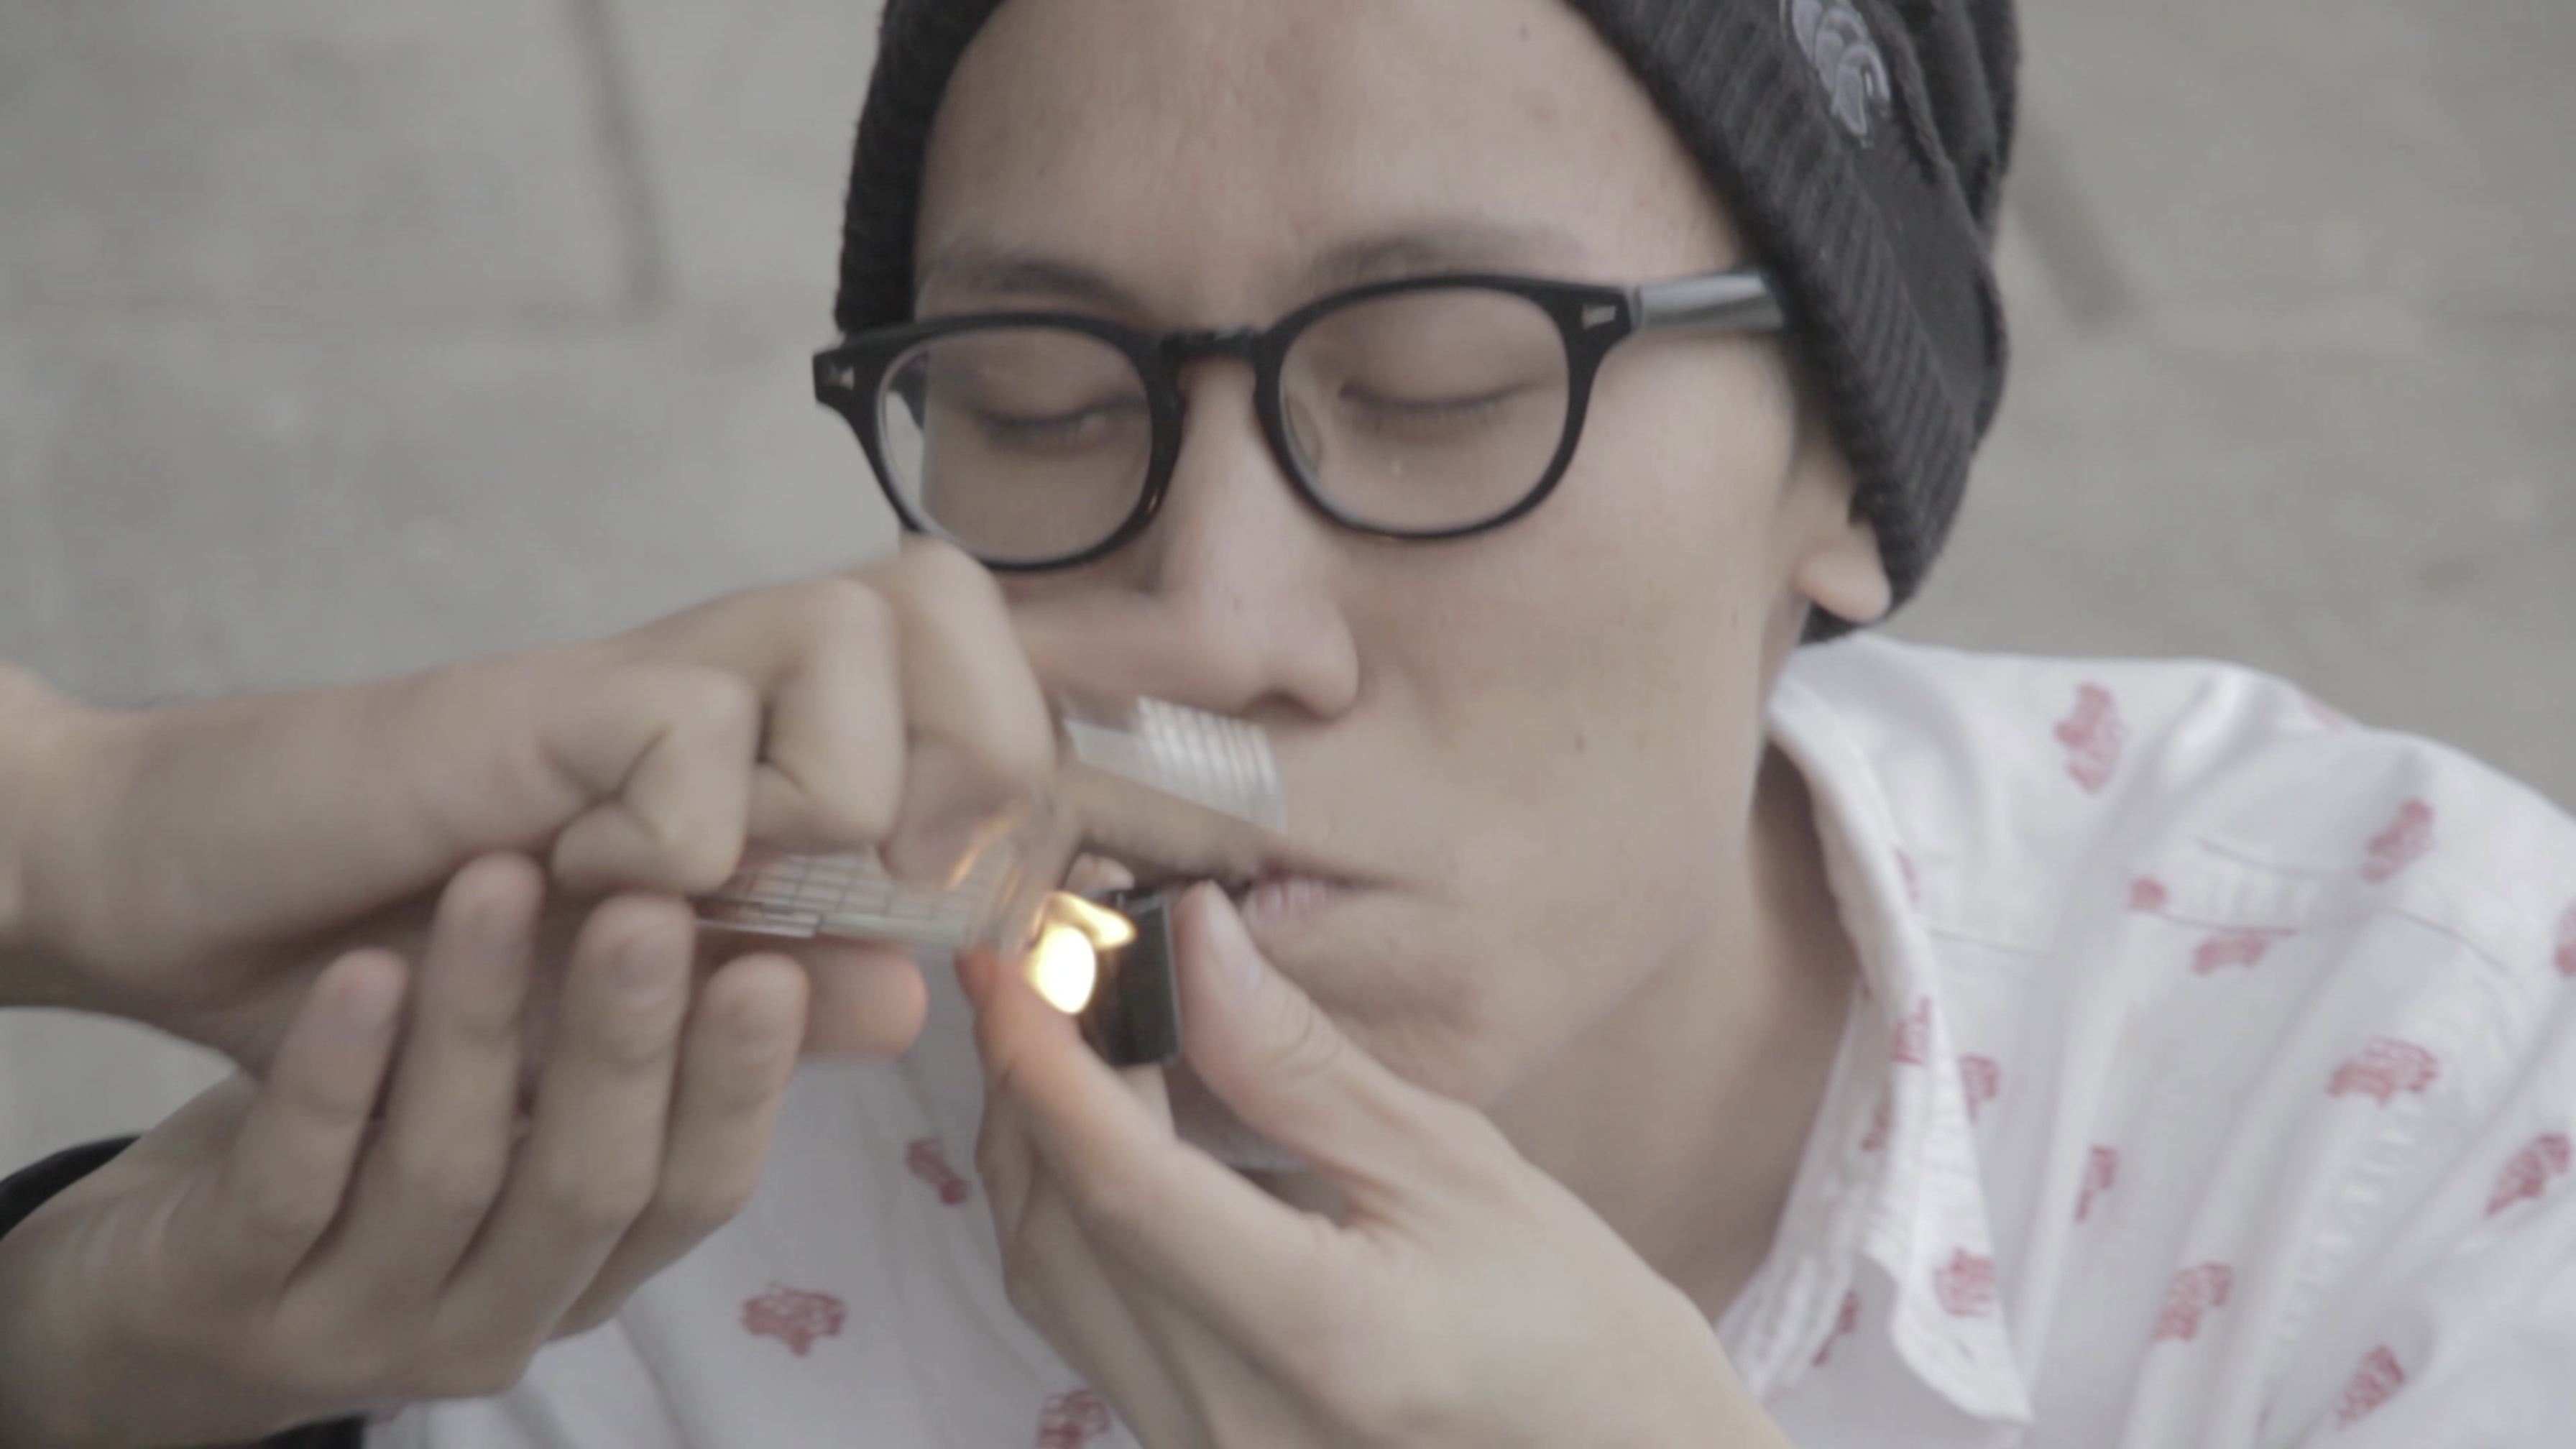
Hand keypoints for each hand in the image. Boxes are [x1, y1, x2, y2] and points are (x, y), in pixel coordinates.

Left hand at [0, 855, 807, 1448]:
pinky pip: (291, 1184)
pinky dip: (335, 1074)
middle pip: (586, 1189)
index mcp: (585, 1274)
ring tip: (497, 881)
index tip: (774, 967)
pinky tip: (361, 969)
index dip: (740, 1089)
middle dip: (626, 1045)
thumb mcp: (530, 1119)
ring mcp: (351, 1322)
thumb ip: (666, 1052)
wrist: (149, 1296)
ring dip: (479, 1024)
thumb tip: (888, 975)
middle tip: (649, 911)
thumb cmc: (377, 1162)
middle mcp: (491, 1320)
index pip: (696, 1196)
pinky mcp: (218, 1295)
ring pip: (444, 1178)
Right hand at [2, 539, 1050, 1068]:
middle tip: (864, 875)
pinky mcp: (554, 699)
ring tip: (709, 876)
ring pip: (851, 633)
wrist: (200, 889)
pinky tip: (579, 870)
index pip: (970, 650)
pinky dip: (673, 837)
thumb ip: (772, 990)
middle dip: (966, 750)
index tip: (1025, 811)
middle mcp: (725, 674)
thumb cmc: (425, 946)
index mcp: (771, 732)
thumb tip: (908, 994)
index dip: (1029, 728)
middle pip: (943, 598)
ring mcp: (642, 674)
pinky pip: (699, 733)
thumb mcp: (632, 998)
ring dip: (823, 791)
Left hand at [963, 885, 1788, 1448]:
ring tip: (1074, 1039)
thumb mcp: (1462, 1170)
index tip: (1005, 950)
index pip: (1121, 1182)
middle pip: (1056, 1228)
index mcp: (1319, 1335)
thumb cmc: (1578, 1331)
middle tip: (1044, 969)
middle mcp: (1229, 1419)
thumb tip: (1189, 941)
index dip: (1041, 1056)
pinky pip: (1087, 1323)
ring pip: (1050, 1280)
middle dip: (1027, 1084)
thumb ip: (1304, 1066)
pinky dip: (1076, 1216)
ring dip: (1038, 1149)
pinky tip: (1117, 1142)